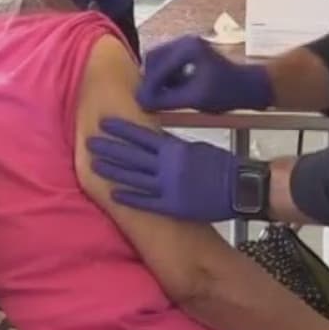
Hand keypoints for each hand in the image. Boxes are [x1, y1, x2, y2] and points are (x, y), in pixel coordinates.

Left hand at [89, 118, 239, 221]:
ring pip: (133, 178)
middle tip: (90, 143)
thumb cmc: (221, 165)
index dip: (121, 130)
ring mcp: (166, 187)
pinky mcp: (170, 206)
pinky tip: (113, 194)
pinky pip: (144, 201)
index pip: (141, 136)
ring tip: (95, 165)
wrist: (239, 187)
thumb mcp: (197, 147)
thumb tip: (158, 141)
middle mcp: (166, 166)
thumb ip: (175, 145)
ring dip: (112, 172)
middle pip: (131, 156)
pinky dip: (128, 198)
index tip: (104, 123)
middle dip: (109, 149)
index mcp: (174, 149)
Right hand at [138, 36, 272, 112]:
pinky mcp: (189, 53)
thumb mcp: (195, 99)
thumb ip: (167, 100)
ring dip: (156, 79)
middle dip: (150, 80)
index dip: (148, 86)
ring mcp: (187, 45)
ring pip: (160, 61)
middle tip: (147, 99)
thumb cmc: (228, 92)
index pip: (158, 66)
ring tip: (157, 98)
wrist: (250, 87)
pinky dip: (165, 77)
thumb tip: (142, 102)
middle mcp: (186, 41)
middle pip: (154, 58)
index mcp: (188, 47)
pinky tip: (168, 93)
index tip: (141, 102)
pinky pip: (168, 63)